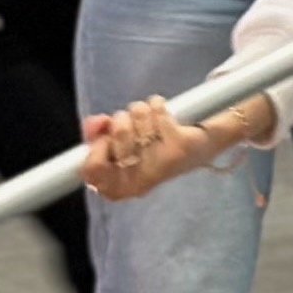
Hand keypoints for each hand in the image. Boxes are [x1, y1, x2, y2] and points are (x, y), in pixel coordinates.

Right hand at [80, 94, 259, 201]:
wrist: (201, 148)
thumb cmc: (153, 149)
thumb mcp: (120, 148)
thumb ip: (98, 136)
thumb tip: (98, 121)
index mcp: (119, 188)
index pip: (91, 169)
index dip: (96, 146)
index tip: (106, 137)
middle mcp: (139, 181)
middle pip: (117, 132)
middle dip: (123, 120)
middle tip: (134, 126)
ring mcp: (160, 163)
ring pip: (135, 114)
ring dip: (142, 111)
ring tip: (150, 121)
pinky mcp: (179, 146)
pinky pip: (156, 110)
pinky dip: (158, 104)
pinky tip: (164, 112)